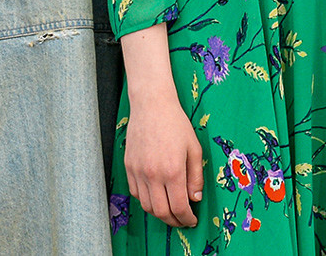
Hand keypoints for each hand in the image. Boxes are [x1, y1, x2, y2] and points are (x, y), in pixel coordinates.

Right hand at [124, 87, 203, 227]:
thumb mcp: (194, 149)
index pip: (179, 207)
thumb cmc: (175, 123)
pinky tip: (156, 196)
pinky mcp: (128, 167)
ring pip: (146, 206)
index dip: (187, 219)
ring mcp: (138, 172)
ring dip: (159, 213)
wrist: (151, 105)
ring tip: (170, 211)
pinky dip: (146, 200)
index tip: (192, 220)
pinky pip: (136, 193)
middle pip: (161, 212)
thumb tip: (195, 198)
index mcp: (173, 171)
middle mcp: (153, 175)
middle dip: (174, 221)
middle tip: (182, 220)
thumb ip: (196, 177)